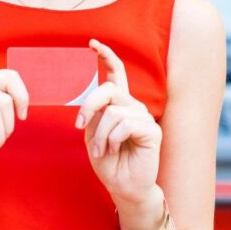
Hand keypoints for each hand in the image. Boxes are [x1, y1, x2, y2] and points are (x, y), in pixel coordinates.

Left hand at [76, 39, 162, 204]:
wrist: (123, 186)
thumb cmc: (108, 161)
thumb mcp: (93, 133)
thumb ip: (94, 113)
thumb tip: (94, 101)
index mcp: (118, 104)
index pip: (115, 73)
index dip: (105, 56)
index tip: (91, 43)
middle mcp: (132, 106)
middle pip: (108, 89)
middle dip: (89, 104)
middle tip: (79, 125)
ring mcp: (144, 117)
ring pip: (113, 112)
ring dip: (100, 135)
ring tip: (101, 150)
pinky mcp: (151, 130)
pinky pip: (124, 124)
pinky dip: (112, 139)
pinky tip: (113, 150)